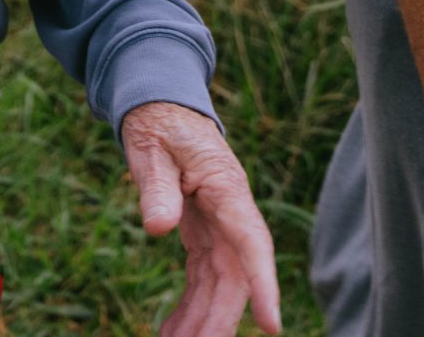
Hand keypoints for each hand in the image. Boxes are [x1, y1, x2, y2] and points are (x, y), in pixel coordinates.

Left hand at [120, 101, 281, 335]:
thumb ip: (156, 187)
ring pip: (220, 284)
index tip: (271, 325)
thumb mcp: (152, 149)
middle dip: (222, 319)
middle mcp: (231, 213)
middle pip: (236, 276)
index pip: (252, 242)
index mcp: (226, 189)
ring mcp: (219, 226)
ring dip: (203, 320)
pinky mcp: (204, 234)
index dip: (264, 285)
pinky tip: (172, 331)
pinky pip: (202, 279)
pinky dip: (190, 306)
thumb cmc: (158, 125)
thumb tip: (158, 228)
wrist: (161, 108)